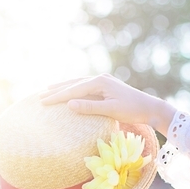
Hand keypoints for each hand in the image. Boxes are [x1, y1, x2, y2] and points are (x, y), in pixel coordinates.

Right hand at [38, 74, 175, 134]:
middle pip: (73, 84)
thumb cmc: (132, 110)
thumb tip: (69, 104)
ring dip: (64, 87)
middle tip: (39, 96)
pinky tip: (69, 92)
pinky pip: (85, 87)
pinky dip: (74, 89)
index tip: (43, 102)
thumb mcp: (111, 110)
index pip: (73, 89)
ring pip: (78, 83)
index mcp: (99, 82)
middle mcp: (100, 78)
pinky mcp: (106, 87)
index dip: (57, 96)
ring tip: (49, 91)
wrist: (150, 107)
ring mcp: (103, 81)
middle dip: (56, 90)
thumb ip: (90, 107)